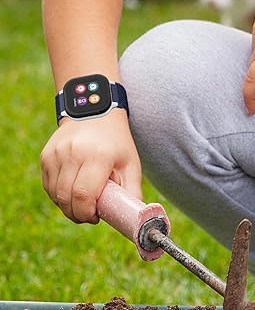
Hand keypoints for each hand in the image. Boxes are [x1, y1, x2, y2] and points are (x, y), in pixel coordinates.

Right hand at [40, 109, 141, 223]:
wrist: (96, 112)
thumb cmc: (116, 142)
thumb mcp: (130, 163)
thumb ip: (132, 191)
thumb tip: (133, 217)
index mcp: (98, 155)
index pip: (84, 195)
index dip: (87, 213)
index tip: (96, 217)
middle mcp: (73, 153)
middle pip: (67, 198)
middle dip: (77, 214)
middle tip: (90, 214)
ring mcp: (56, 153)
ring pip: (55, 195)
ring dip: (67, 206)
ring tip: (83, 201)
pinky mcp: (46, 155)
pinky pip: (48, 186)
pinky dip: (59, 195)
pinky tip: (72, 190)